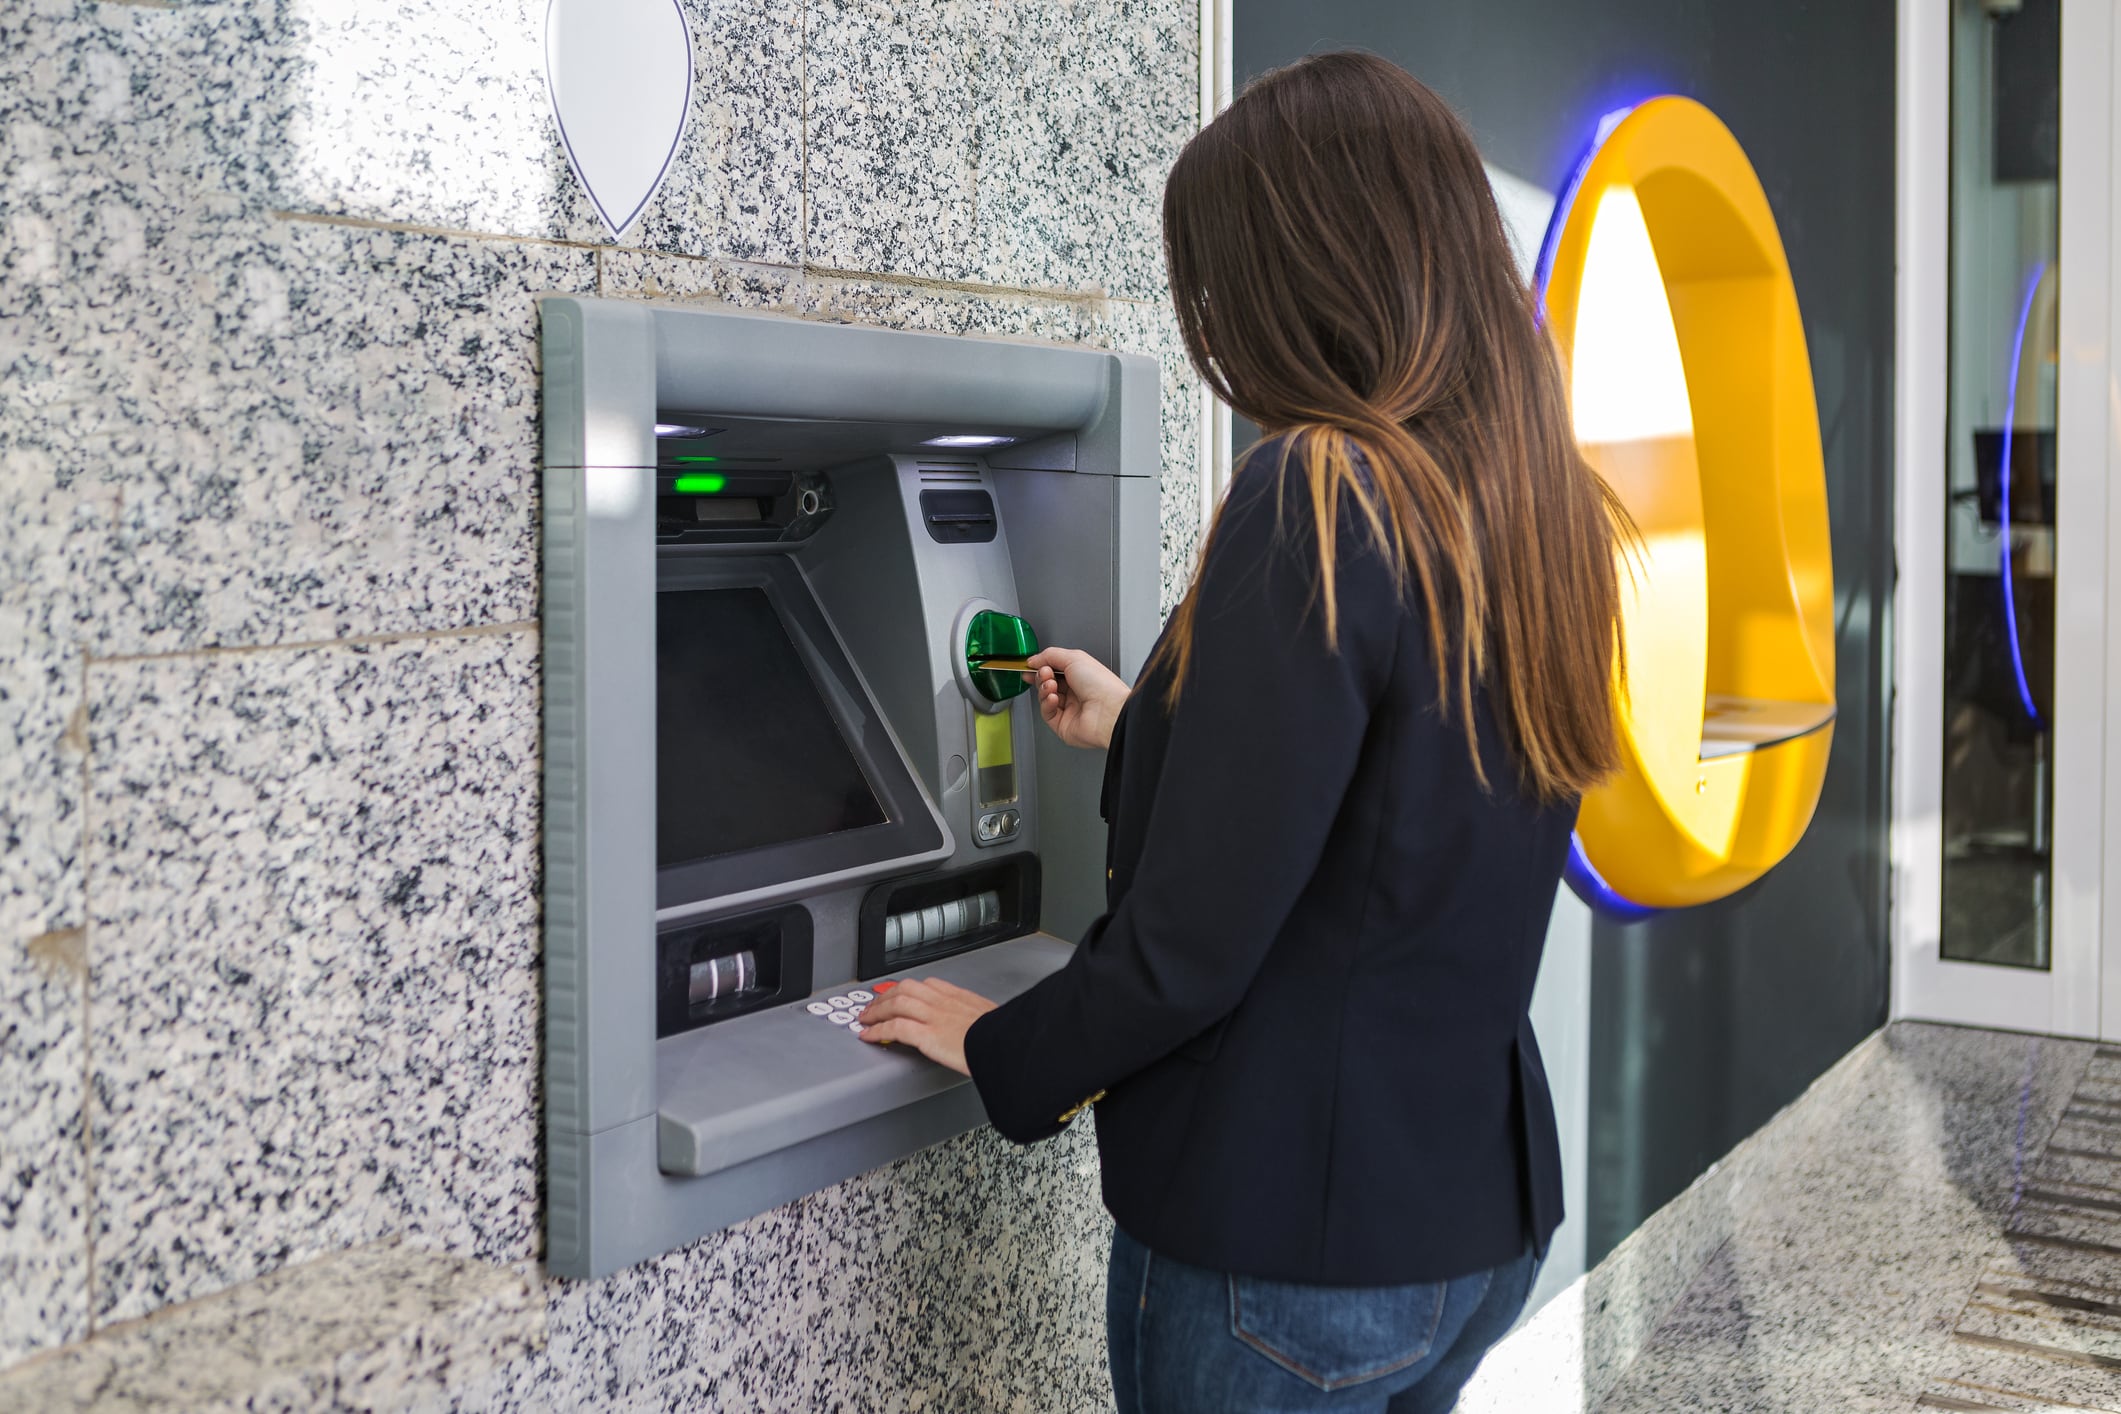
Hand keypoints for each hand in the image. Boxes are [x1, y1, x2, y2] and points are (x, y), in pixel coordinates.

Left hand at [856, 978, 996, 1074]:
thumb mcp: (994, 1019)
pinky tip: (869, 1036)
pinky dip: (878, 1030)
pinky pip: (894, 1028)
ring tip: (866, 1018)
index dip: (910, 988)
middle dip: (886, 996)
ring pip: (896, 1003)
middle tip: (874, 1005)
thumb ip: (981, 1020)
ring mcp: (934, 1017)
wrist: (1009, 1044)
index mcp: (961, 998)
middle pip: (906, 989)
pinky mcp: (927, 1035)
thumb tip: (983, 1028)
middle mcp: (944, 1002)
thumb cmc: (1005, 1036)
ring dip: (876, 1010)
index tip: (902, 994)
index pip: (929, 985)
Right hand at [1026, 647, 1129, 751]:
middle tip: (1044, 673)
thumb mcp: (1074, 658)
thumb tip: (1033, 659)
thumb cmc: (1102, 685)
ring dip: (1044, 689)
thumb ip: (1050, 655)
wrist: (1109, 711)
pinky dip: (1047, 703)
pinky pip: (1047, 713)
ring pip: (1045, 698)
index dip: (1041, 667)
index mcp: (1081, 676)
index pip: (1054, 670)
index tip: (1031, 665)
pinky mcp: (1063, 725)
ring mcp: (1070, 710)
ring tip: (1051, 684)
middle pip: (1048, 683)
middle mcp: (1076, 693)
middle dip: (1042, 676)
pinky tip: (1053, 697)